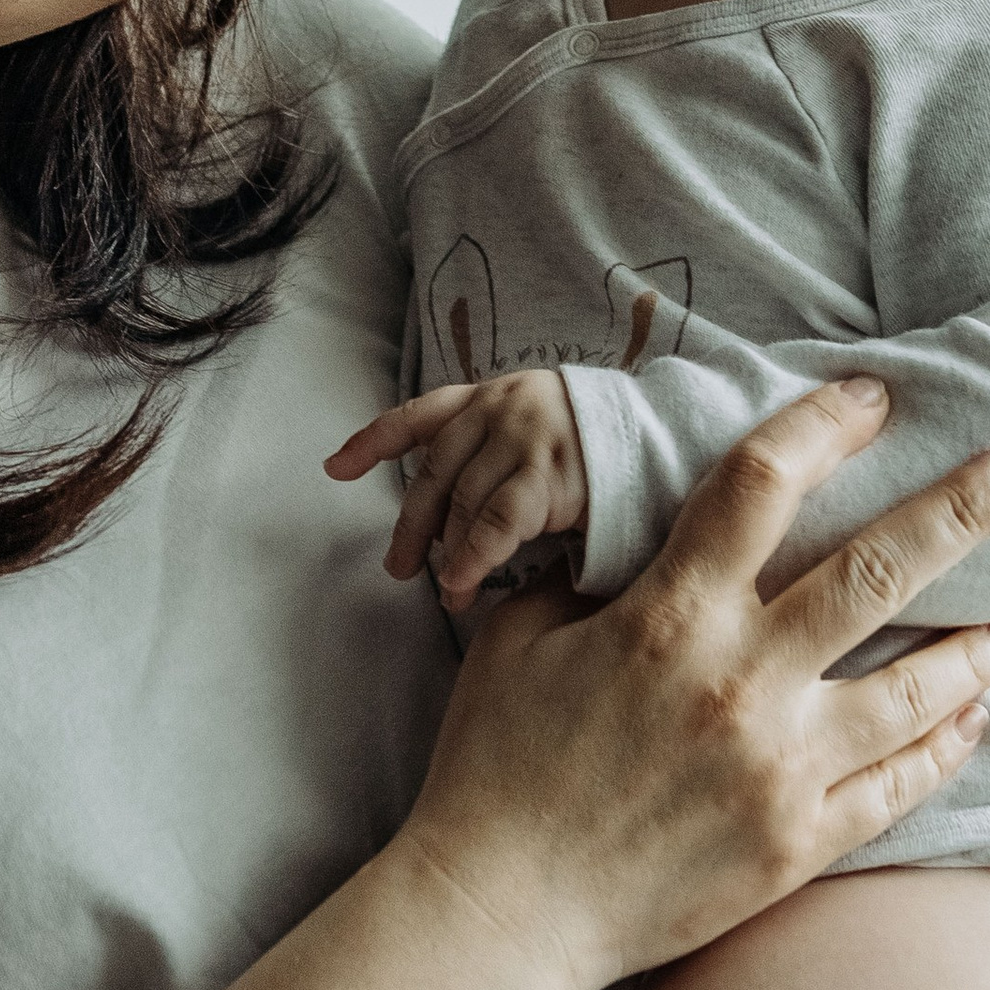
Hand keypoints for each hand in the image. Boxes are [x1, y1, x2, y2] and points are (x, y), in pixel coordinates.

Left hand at [328, 373, 592, 605]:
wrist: (655, 434)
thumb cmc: (584, 444)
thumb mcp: (527, 430)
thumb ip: (482, 457)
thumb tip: (440, 523)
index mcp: (484, 397)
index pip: (416, 417)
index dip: (372, 442)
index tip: (335, 468)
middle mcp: (496, 410)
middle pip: (434, 473)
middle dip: (413, 526)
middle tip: (401, 569)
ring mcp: (522, 437)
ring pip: (464, 501)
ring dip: (448, 553)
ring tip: (447, 592)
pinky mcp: (548, 471)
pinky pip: (498, 521)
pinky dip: (476, 555)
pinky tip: (464, 582)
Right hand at [390, 376, 989, 989]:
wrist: (503, 911)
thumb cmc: (496, 766)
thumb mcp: (521, 640)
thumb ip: (592, 577)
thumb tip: (631, 534)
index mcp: (669, 618)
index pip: (761, 485)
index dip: (823, 426)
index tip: (872, 397)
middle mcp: (740, 683)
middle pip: (878, 572)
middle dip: (961, 511)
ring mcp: (781, 770)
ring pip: (918, 689)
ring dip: (976, 646)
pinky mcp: (800, 844)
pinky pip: (901, 785)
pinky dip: (946, 745)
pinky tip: (971, 718)